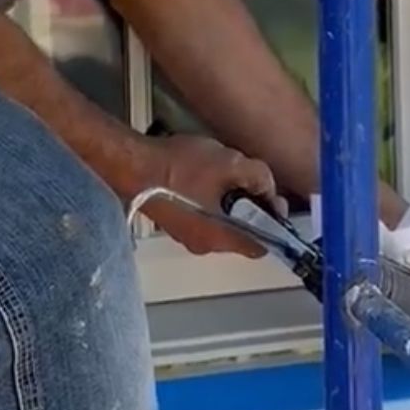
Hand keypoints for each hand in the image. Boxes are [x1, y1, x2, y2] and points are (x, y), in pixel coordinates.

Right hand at [136, 134, 280, 258]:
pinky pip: (202, 217)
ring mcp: (186, 236)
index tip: (272, 199)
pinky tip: (202, 175)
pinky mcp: (173, 224)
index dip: (273, 223)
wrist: (136, 164)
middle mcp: (204, 245)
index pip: (262, 246)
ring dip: (227, 201)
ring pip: (221, 223)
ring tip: (222, 171)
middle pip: (241, 233)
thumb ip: (260, 178)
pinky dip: (208, 200)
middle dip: (249, 206)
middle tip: (245, 177)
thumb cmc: (182, 167)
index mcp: (222, 237)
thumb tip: (270, 192)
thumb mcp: (232, 163)